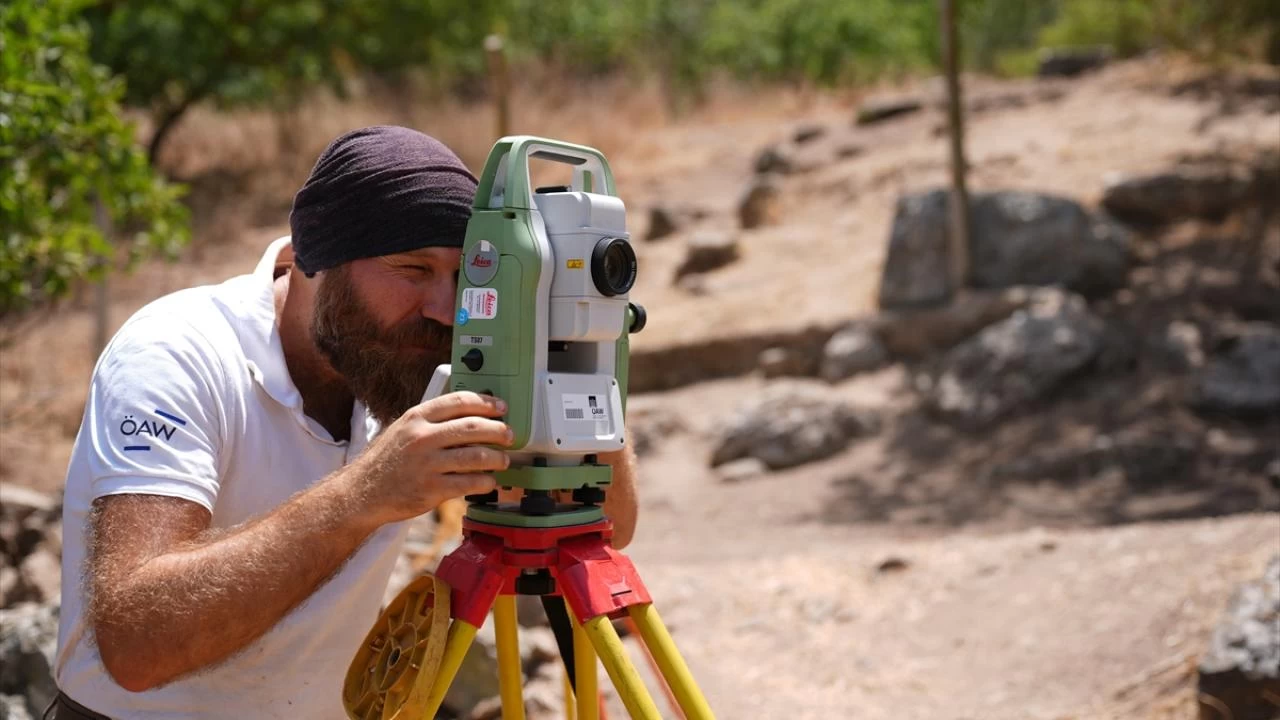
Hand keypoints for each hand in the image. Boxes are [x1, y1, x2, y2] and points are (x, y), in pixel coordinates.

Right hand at [344, 391, 510, 524]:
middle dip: (498, 430)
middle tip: (509, 435)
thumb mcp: (404, 428)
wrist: (362, 492)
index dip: (487, 402)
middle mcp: (422, 437)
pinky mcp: (431, 489)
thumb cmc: (388, 460)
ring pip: (477, 456)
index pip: (460, 401)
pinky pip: (470, 482)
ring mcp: (427, 464)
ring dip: (497, 458)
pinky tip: (489, 481)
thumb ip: (432, 420)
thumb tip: (472, 414)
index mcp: (417, 417)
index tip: (501, 407)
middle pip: (473, 427)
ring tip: (503, 461)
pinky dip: (486, 482)